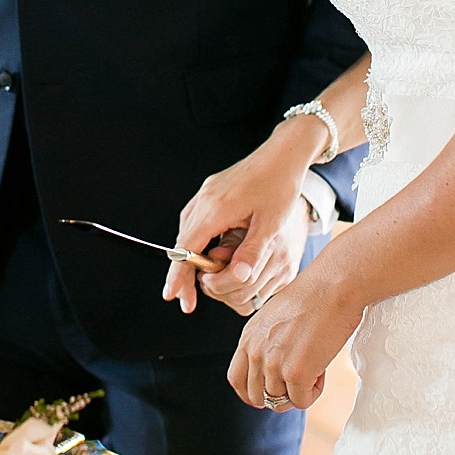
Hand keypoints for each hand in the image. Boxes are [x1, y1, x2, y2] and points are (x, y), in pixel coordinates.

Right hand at [163, 123, 322, 315]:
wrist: (283, 154)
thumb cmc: (280, 187)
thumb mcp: (270, 224)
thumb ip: (252, 252)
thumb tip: (236, 278)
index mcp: (215, 209)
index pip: (187, 249)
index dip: (178, 275)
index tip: (172, 296)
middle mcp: (203, 201)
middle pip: (182, 243)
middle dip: (181, 273)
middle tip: (183, 300)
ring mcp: (205, 194)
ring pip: (187, 231)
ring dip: (188, 257)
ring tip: (195, 282)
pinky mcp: (210, 191)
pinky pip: (195, 220)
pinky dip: (195, 241)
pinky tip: (205, 253)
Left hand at [229, 267, 364, 411]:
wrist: (332, 288)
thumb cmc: (311, 299)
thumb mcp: (273, 319)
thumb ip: (266, 343)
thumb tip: (273, 371)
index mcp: (248, 338)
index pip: (236, 380)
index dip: (252, 393)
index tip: (270, 393)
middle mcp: (255, 351)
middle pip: (256, 397)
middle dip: (278, 397)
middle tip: (299, 382)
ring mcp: (273, 363)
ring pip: (280, 401)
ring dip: (299, 391)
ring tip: (314, 367)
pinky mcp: (296, 372)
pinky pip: (301, 401)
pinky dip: (314, 392)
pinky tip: (322, 370)